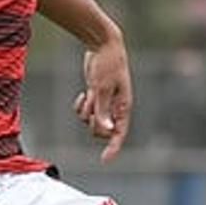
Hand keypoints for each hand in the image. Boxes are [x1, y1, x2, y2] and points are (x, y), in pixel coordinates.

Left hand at [71, 35, 132, 162]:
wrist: (102, 44)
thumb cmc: (107, 64)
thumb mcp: (102, 88)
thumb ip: (102, 110)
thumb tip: (106, 129)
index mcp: (123, 106)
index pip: (120, 132)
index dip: (113, 147)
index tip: (105, 160)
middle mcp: (115, 107)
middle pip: (102, 130)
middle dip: (94, 122)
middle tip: (93, 106)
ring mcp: (105, 102)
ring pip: (91, 121)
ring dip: (87, 112)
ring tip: (89, 95)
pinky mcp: (95, 96)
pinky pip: (85, 111)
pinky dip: (82, 106)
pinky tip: (84, 94)